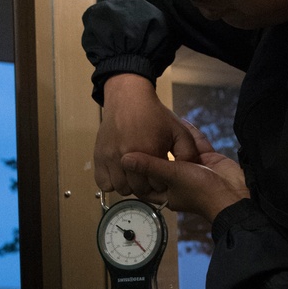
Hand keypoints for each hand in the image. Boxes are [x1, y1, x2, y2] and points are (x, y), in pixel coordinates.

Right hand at [96, 74, 200, 195]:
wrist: (128, 98)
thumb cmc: (155, 115)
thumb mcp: (179, 130)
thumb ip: (188, 152)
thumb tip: (188, 171)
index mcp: (150, 151)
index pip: (158, 185)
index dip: (163, 182)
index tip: (163, 175)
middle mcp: (128, 157)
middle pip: (139, 190)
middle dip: (147, 186)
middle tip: (150, 176)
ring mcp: (111, 158)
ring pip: (122, 189)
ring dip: (130, 186)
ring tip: (136, 175)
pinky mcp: (99, 157)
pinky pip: (104, 184)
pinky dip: (112, 183)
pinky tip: (121, 173)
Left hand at [122, 122, 248, 222]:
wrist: (234, 193)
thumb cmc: (200, 190)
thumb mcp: (172, 176)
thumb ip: (150, 166)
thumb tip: (124, 159)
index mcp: (165, 193)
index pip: (145, 183)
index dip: (136, 170)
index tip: (125, 151)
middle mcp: (177, 182)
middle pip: (162, 164)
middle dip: (155, 149)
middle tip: (140, 131)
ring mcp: (193, 171)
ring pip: (179, 153)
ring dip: (172, 140)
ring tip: (159, 122)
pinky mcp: (207, 161)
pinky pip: (195, 146)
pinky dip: (190, 134)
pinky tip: (182, 121)